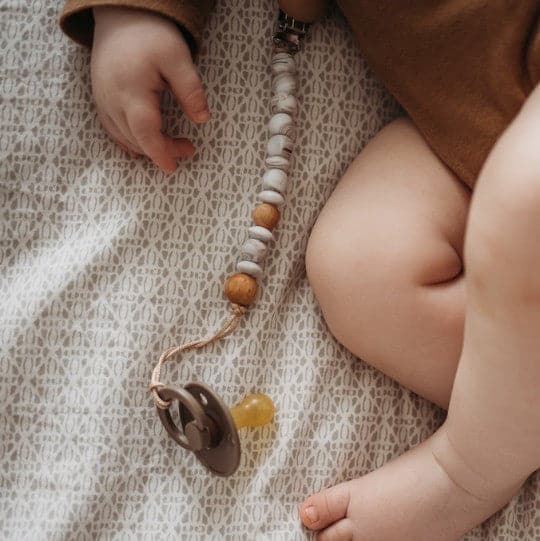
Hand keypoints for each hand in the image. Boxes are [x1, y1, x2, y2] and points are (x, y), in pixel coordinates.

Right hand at [91, 7, 210, 172]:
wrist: (120, 17)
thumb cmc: (151, 35)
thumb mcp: (178, 58)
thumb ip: (190, 89)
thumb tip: (202, 119)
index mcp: (132, 90)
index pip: (145, 132)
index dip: (160, 153)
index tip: (174, 167)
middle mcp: (113, 100)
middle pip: (136, 139)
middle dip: (162, 150)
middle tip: (188, 147)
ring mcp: (104, 102)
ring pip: (124, 138)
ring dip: (147, 148)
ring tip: (172, 143)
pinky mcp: (101, 101)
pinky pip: (113, 130)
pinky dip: (130, 142)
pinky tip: (145, 145)